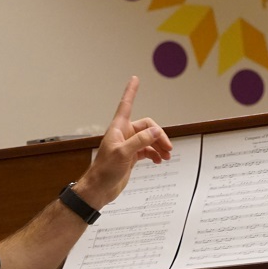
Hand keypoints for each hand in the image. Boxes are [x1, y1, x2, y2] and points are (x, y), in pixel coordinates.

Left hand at [77, 76, 172, 207]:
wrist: (99, 189)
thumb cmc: (104, 171)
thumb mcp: (123, 154)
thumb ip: (140, 141)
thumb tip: (156, 131)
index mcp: (118, 129)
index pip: (126, 104)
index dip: (131, 91)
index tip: (135, 79)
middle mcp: (124, 134)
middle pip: (147, 127)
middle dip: (159, 135)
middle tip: (167, 147)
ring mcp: (128, 146)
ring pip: (149, 139)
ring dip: (159, 146)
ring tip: (166, 155)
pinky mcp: (131, 157)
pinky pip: (147, 150)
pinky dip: (154, 154)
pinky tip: (158, 160)